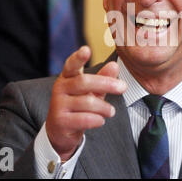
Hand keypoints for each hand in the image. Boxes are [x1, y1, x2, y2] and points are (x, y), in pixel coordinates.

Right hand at [45, 46, 126, 160]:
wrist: (60, 131)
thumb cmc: (78, 106)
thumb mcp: (92, 91)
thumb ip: (103, 78)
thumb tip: (114, 65)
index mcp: (67, 77)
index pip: (71, 65)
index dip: (78, 58)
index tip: (86, 49)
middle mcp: (60, 88)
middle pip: (84, 82)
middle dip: (106, 84)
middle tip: (123, 87)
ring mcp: (58, 105)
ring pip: (86, 102)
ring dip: (104, 108)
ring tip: (111, 111)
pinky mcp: (60, 121)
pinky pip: (84, 119)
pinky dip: (97, 120)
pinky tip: (101, 120)